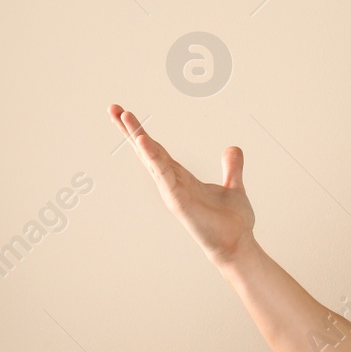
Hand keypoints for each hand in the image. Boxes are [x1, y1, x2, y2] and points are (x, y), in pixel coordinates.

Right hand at [109, 103, 257, 266]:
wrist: (237, 245)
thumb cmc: (232, 222)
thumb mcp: (233, 187)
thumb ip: (231, 168)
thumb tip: (233, 148)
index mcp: (182, 177)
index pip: (158, 150)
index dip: (142, 133)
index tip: (126, 114)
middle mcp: (173, 183)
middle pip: (147, 151)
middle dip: (130, 130)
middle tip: (113, 107)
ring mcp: (173, 191)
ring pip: (151, 159)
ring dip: (138, 138)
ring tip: (123, 116)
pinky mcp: (177, 201)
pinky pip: (163, 176)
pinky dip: (154, 159)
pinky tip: (143, 143)